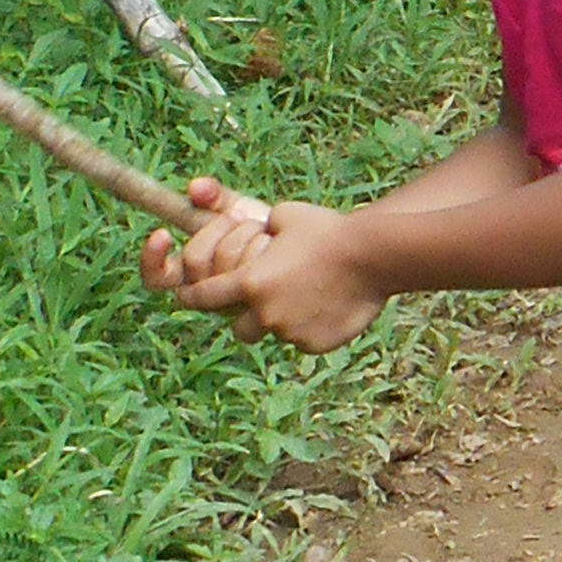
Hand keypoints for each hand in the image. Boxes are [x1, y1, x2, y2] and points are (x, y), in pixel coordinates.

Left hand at [141, 180, 379, 348]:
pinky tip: (330, 304)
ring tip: (307, 296)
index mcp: (250, 282)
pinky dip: (310, 327)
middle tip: (265, 300)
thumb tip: (256, 229)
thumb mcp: (284, 216)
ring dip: (281, 320)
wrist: (374, 256)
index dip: (193, 295)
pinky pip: (303, 340)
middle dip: (246, 316)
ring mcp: (290, 332)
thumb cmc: (327, 230)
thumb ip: (261, 229)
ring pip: (274, 333)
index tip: (188, 295)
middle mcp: (264, 313)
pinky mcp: (315, 345)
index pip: (201, 297)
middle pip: (238, 328)